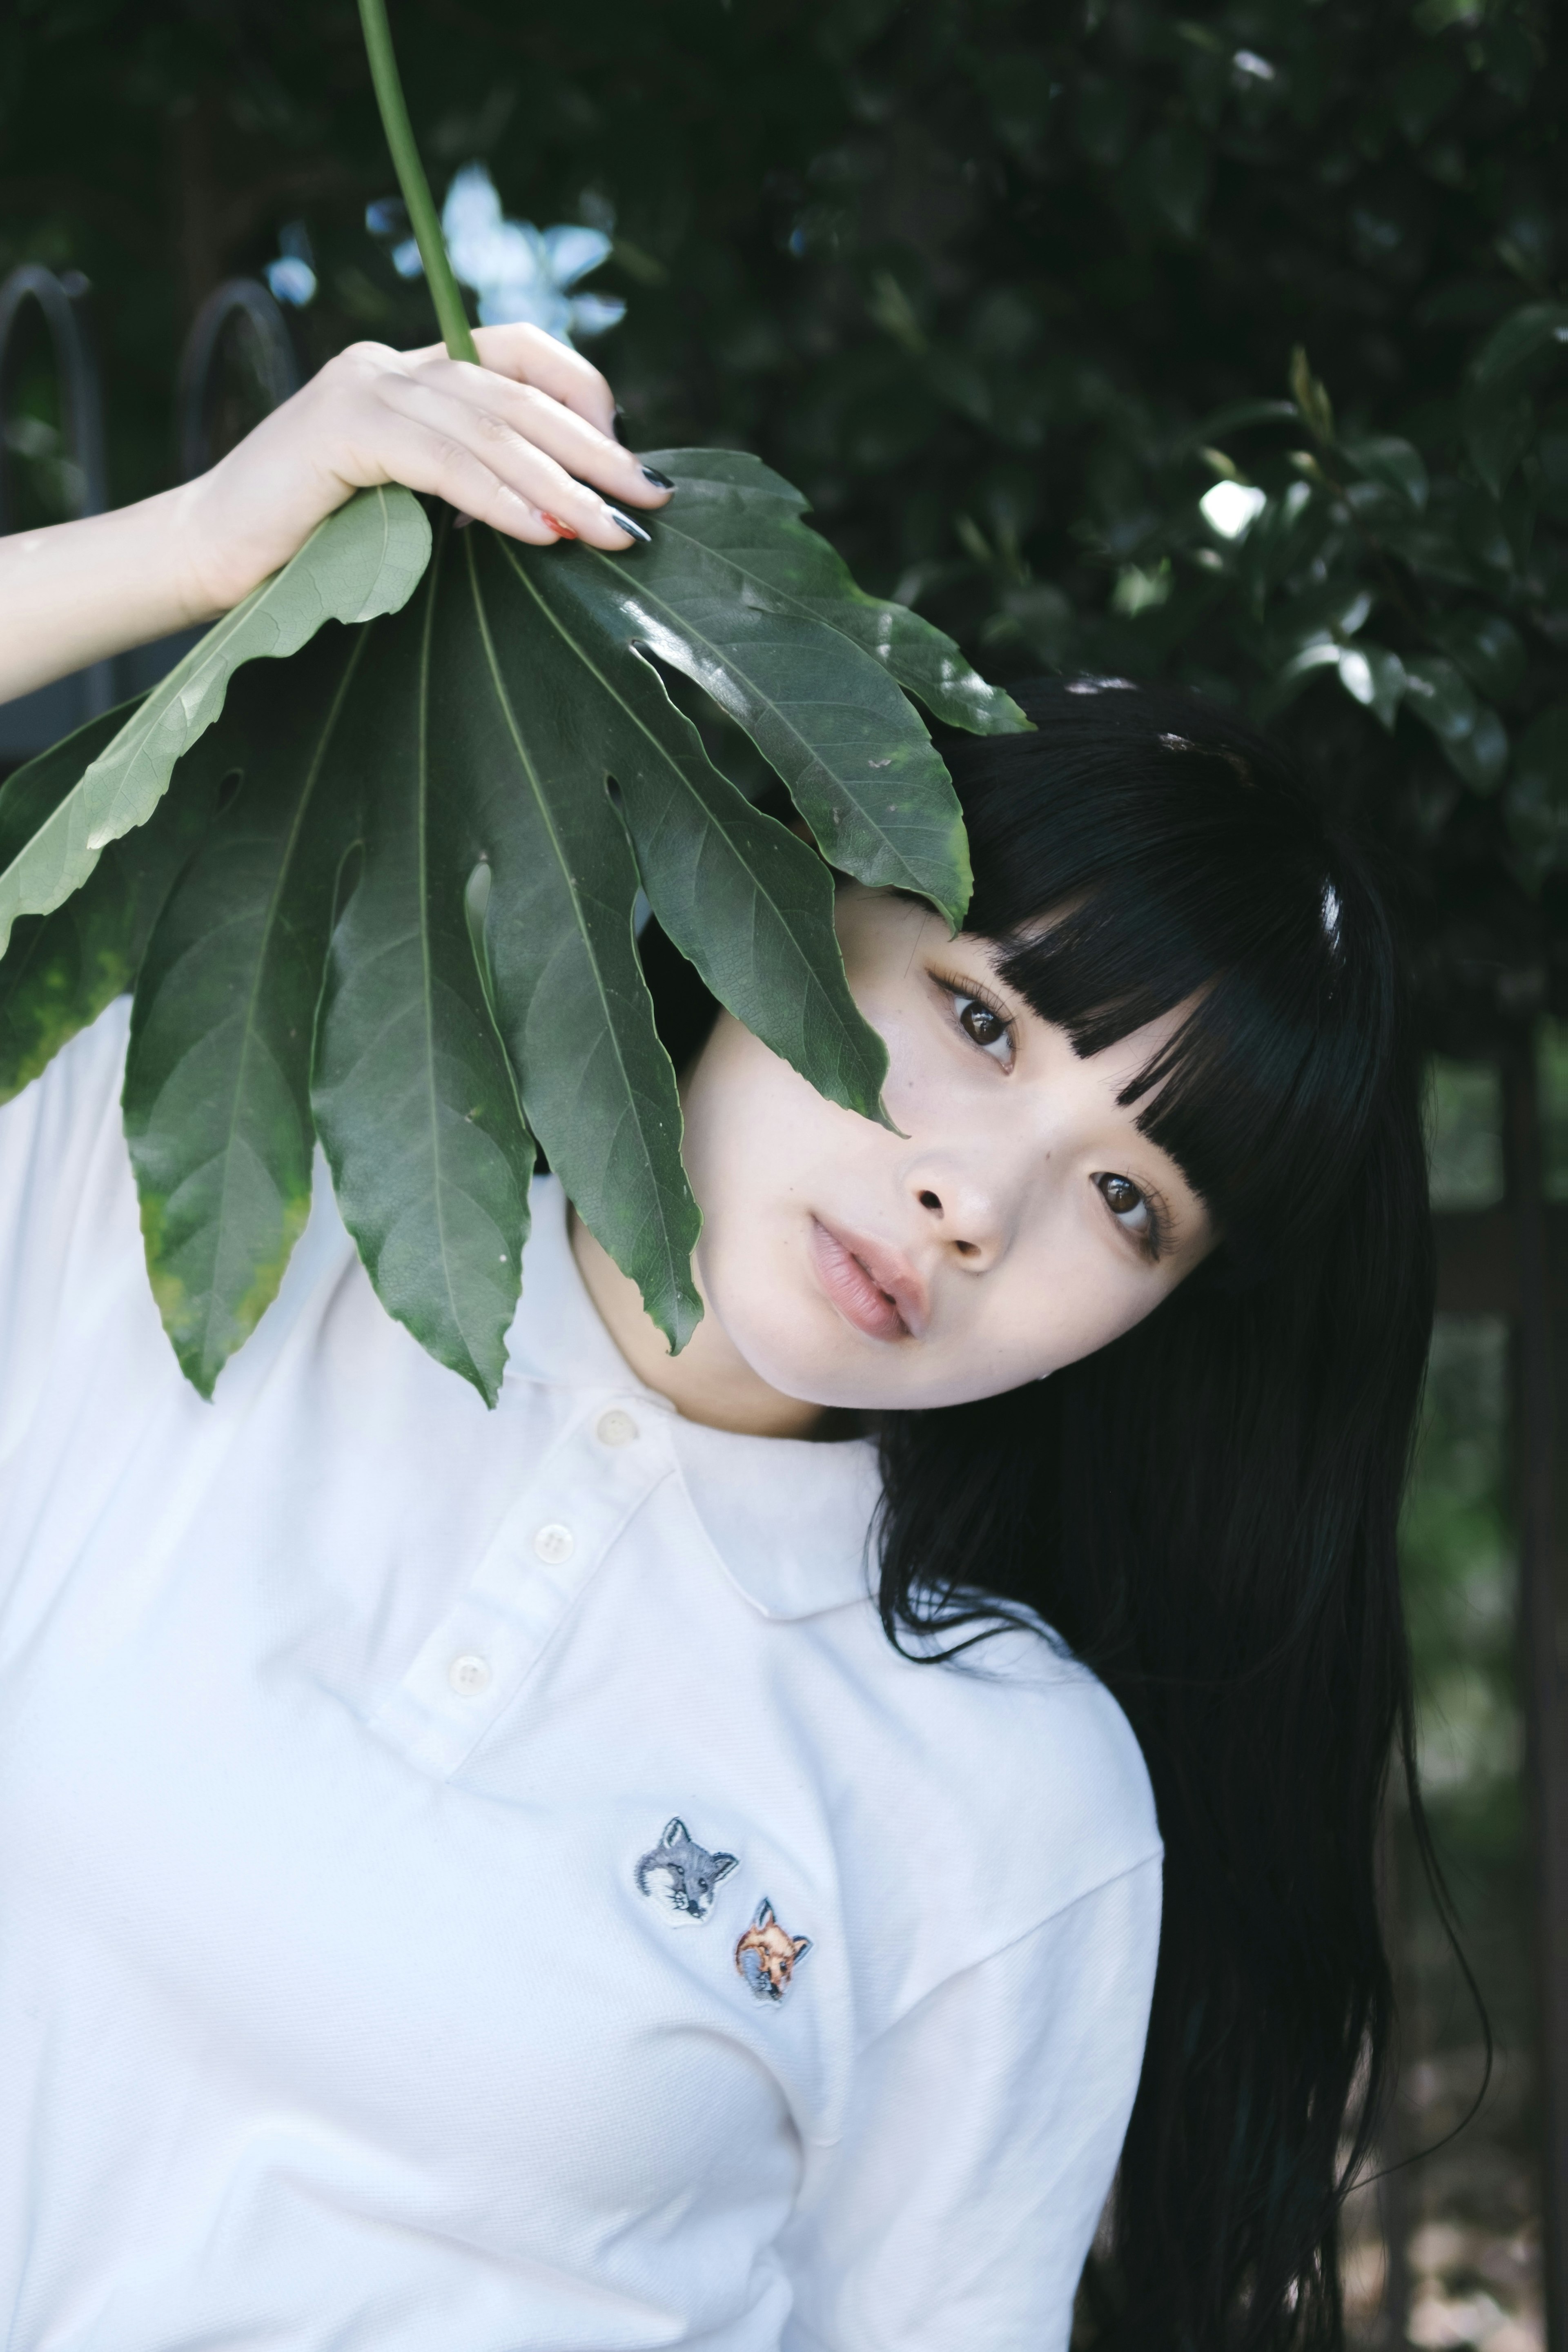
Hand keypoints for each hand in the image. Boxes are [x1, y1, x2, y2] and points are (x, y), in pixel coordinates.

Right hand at [180, 324, 670, 613]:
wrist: (207, 559)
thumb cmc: (310, 550)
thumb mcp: (411, 509)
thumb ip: (472, 490)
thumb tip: (566, 514)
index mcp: (411, 375)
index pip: (519, 354)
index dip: (584, 395)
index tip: (629, 461)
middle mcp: (390, 365)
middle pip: (519, 390)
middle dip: (596, 448)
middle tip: (653, 497)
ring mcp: (363, 388)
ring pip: (490, 424)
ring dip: (562, 482)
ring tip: (615, 530)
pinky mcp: (339, 429)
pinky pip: (442, 459)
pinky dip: (499, 497)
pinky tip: (545, 533)